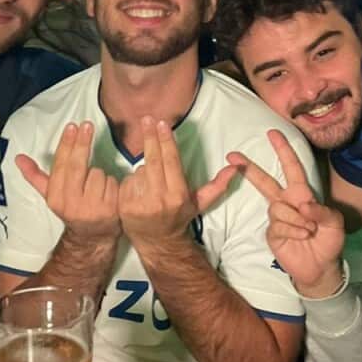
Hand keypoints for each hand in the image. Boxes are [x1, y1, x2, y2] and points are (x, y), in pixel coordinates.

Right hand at [16, 122, 120, 243]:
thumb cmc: (72, 209)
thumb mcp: (52, 195)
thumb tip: (18, 158)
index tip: (72, 126)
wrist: (91, 238)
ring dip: (100, 172)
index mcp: (56, 198)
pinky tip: (108, 190)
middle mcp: (71, 204)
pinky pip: (113, 184)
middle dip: (82, 143)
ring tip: (97, 184)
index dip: (66, 145)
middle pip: (77, 167)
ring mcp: (91, 208)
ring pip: (98, 173)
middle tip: (87, 125)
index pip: (61, 166)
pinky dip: (112, 183)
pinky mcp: (110, 210)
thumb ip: (36, 176)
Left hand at [118, 117, 240, 248]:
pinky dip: (132, 181)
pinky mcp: (124, 207)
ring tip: (150, 180)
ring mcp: (140, 204)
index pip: (171, 161)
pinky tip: (139, 189)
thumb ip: (217, 185)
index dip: (166, 141)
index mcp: (178, 196)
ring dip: (143, 168)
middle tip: (146, 119)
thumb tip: (237, 167)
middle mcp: (159, 200)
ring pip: (139, 170)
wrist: (158, 243)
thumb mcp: (200, 203)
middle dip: (150, 137)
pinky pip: (127, 182)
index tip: (162, 123)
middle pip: (153, 160)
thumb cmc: (179, 217)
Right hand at [228, 129, 344, 296]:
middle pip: (265, 181)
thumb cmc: (329, 241)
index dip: (284, 150)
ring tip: (309, 230)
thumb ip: (322, 211)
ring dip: (295, 218)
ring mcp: (278, 218)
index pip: (292, 168)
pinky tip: (302, 236)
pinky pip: (278, 225)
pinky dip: (293, 230)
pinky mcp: (272, 233)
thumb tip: (303, 204)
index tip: (273, 133)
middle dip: (250, 168)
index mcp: (302, 194)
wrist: (321, 268)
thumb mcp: (335, 223)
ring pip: (277, 207)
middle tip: (232, 156)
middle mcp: (287, 202)